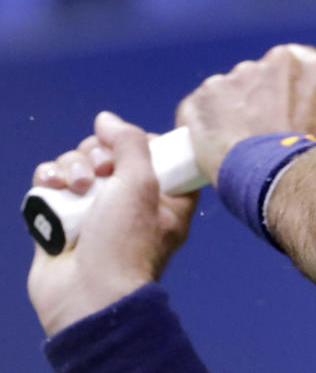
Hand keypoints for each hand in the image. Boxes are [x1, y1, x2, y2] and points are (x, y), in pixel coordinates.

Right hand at [27, 112, 197, 335]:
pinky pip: (53, 183)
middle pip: (110, 154)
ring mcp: (94, 211)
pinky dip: (49, 179)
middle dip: (98, 154)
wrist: (87, 295)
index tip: (130, 148)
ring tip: (76, 187)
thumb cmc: (125, 243)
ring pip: (78, 165)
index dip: (140, 143)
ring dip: (72, 167)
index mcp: (166, 197)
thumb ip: (129, 143)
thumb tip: (107, 119)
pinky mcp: (62, 218)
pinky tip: (52, 186)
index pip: (156, 153)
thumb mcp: (141, 183)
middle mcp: (131, 202)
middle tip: (100, 173)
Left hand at [175, 44, 315, 185]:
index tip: (282, 107)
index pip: (294, 63)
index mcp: (308, 65)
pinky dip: (204, 127)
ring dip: (230, 112)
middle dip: (255, 99)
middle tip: (260, 131)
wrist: (277, 179)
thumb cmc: (306, 159)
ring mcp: (233, 77)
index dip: (285, 88)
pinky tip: (217, 150)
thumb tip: (297, 116)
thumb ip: (308, 106)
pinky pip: (199, 110)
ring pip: (228, 92)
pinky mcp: (201, 97)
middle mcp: (271, 62)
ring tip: (239, 146)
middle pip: (258, 76)